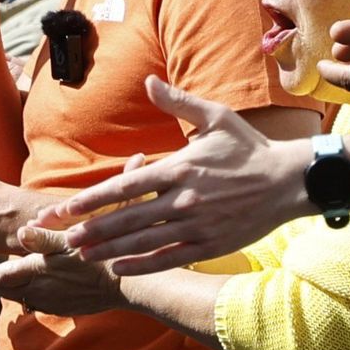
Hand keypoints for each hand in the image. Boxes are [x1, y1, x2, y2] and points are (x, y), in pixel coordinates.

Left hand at [0, 229, 128, 316]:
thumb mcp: (70, 240)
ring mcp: (52, 302)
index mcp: (36, 273)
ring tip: (1, 278)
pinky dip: (27, 294)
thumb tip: (21, 231)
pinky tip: (32, 287)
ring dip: (8, 288)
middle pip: (5, 290)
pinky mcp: (65, 307)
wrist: (124, 284)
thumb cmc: (98, 257)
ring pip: (20, 297)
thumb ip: (42, 237)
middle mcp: (39, 292)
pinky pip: (37, 302)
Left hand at [43, 78, 300, 274]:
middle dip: (90, 230)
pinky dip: (142, 266)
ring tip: (82, 256)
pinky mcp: (210, 245)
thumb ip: (178, 102)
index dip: (91, 200)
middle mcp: (182, 199)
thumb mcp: (216, 118)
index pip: (124, 187)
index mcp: (178, 168)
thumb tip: (149, 81)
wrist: (289, 181)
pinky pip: (169, 259)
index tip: (64, 209)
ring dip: (109, 251)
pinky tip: (119, 269)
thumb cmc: (250, 148)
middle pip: (126, 219)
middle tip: (61, 239)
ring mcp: (195, 226)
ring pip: (143, 243)